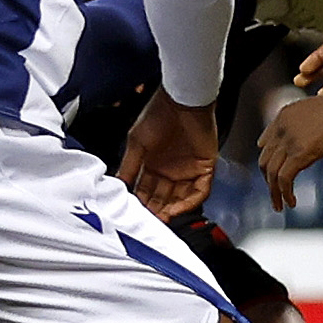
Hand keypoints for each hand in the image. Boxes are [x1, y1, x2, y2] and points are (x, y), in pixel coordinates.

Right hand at [115, 92, 216, 218]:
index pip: (146, 191)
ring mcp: (188, 170)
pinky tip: (177, 209)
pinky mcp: (205, 168)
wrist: (182, 100)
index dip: (141, 204)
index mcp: (153, 164)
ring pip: (181, 199)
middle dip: (156, 211)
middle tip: (148, 223)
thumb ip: (129, 167)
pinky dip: (189, 203)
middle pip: (163, 198)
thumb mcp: (136, 143)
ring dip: (172, 211)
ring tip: (162, 220)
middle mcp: (170, 170)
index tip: (134, 214)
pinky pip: (200, 191)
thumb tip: (117, 186)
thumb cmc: (158, 114)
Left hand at [260, 87, 322, 211]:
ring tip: (279, 205)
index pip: (265, 143)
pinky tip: (291, 201)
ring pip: (271, 172)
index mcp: (284, 116)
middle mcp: (281, 127)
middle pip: (265, 160)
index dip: (268, 162)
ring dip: (274, 192)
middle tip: (275, 194)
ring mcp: (289, 140)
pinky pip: (284, 178)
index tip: (273, 175)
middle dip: (268, 180)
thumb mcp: (315, 113)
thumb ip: (304, 127)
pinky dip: (285, 193)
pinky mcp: (300, 153)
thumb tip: (305, 143)